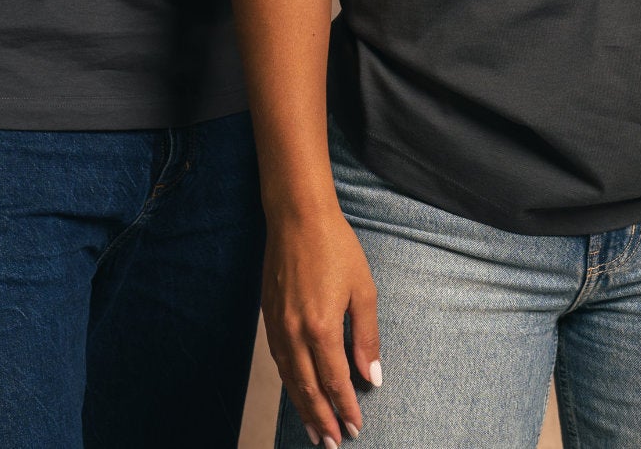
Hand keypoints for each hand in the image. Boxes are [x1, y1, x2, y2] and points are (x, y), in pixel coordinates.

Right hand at [263, 204, 381, 445]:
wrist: (296, 215)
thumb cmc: (335, 247)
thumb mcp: (363, 289)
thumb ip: (366, 336)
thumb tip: (371, 376)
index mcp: (321, 327)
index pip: (334, 381)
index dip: (345, 408)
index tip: (355, 428)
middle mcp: (294, 332)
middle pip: (308, 388)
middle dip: (322, 419)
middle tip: (333, 443)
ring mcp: (277, 325)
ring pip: (290, 378)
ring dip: (302, 407)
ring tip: (314, 430)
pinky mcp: (268, 315)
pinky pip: (278, 360)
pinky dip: (288, 382)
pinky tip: (297, 390)